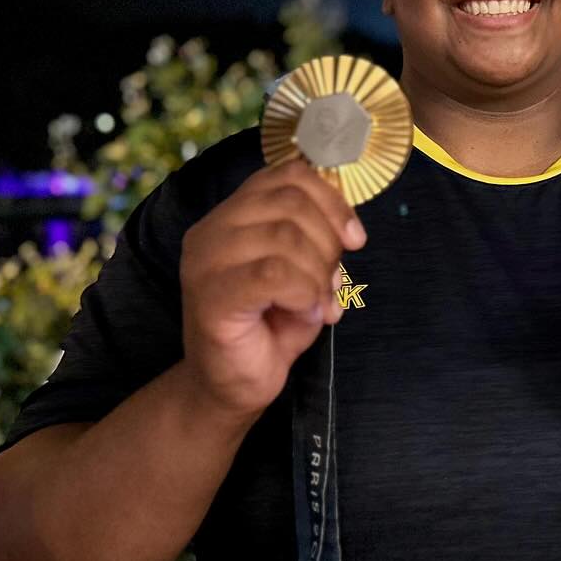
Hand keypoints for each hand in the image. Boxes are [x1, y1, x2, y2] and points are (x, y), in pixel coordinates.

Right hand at [180, 159, 365, 418]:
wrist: (233, 385)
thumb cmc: (270, 325)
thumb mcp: (304, 271)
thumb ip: (319, 240)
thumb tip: (349, 231)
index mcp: (233, 214)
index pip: (289, 175)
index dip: (331, 200)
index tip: (355, 239)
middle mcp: (212, 229)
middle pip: (291, 201)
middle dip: (328, 242)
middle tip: (332, 282)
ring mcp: (205, 261)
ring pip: (284, 236)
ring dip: (318, 273)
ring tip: (318, 302)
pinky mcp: (210, 295)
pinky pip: (273, 274)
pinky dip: (304, 292)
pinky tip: (305, 312)